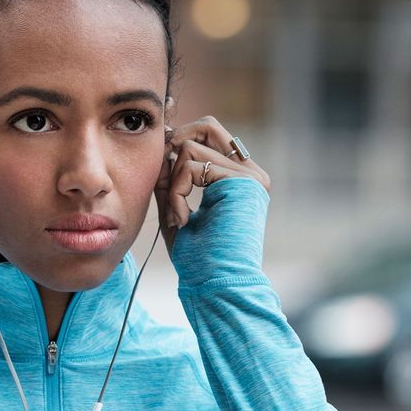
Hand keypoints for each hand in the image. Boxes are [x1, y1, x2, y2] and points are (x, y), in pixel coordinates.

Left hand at [153, 115, 270, 254]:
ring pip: (190, 148)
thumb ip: (170, 179)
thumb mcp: (176, 207)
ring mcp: (249, 176)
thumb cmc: (196, 257)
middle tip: (164, 180)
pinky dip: (175, 193)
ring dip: (171, 183)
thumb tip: (160, 149)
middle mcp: (249, 173)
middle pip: (206, 126)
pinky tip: (182, 220)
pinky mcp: (242, 182)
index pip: (207, 135)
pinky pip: (190, 166)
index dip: (176, 144)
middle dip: (175, 146)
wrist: (214, 283)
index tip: (160, 173)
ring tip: (175, 215)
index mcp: (237, 179)